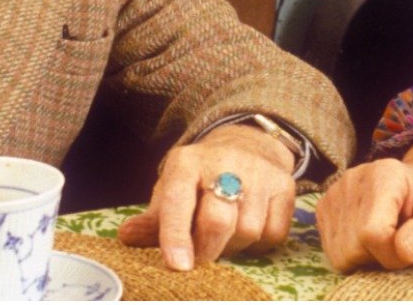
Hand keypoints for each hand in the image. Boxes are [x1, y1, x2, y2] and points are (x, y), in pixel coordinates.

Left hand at [116, 123, 296, 270]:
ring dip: (233, 246)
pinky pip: (272, 233)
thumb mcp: (172, 190)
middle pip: (218, 221)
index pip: (178, 200)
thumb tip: (127, 237)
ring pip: (248, 231)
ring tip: (224, 236)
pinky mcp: (285, 185)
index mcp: (187, 162)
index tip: (178, 265)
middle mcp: (226, 161)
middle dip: (207, 251)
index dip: (176, 235)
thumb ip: (153, 220)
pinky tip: (247, 228)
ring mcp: (260, 172)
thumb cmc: (200, 178)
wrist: (247, 146)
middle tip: (200, 258)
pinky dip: (258, 243)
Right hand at [315, 136, 412, 272]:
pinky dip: (353, 254)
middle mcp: (351, 180)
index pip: (372, 233)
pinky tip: (370, 238)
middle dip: (379, 257)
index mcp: (385, 175)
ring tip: (386, 238)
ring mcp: (333, 194)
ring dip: (366, 258)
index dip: (393, 255)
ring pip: (340, 254)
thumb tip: (403, 251)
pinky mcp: (323, 209)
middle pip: (353, 248)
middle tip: (399, 241)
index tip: (410, 249)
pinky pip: (332, 253)